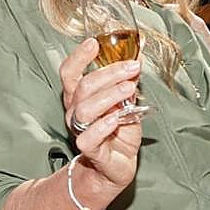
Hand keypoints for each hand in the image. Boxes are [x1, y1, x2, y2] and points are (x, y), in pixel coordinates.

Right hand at [58, 37, 142, 198]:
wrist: (117, 166)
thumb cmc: (119, 131)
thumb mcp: (126, 101)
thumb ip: (129, 79)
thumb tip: (139, 53)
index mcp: (79, 96)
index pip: (70, 73)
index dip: (79, 57)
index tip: (94, 43)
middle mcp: (75, 112)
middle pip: (83, 87)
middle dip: (109, 73)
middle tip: (132, 67)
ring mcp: (80, 131)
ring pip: (85, 109)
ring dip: (109, 95)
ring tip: (130, 89)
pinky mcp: (91, 150)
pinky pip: (89, 137)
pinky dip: (103, 125)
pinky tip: (117, 118)